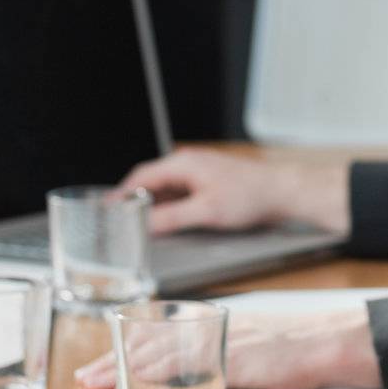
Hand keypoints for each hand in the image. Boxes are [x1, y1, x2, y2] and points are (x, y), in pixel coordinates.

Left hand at [74, 308, 379, 388]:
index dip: (126, 346)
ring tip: (96, 380)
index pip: (159, 331)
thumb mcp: (248, 346)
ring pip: (160, 347)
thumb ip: (218, 355)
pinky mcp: (231, 354)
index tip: (101, 362)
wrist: (327, 341)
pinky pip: (186, 360)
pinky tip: (138, 377)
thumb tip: (191, 379)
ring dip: (124, 364)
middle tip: (86, 376)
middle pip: (151, 338)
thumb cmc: (294, 348)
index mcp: (213, 321)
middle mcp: (210, 324)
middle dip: (114, 357)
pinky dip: (157, 369)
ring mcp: (219, 338)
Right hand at [117, 148, 289, 234]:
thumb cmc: (249, 196)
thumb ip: (173, 218)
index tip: (106, 209)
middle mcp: (188, 163)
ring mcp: (198, 171)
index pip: (141, 176)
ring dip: (152, 204)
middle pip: (151, 181)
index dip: (121, 194)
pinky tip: (165, 220)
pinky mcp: (207, 181)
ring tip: (138, 225)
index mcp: (184, 163)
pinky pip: (179, 191)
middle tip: (119, 222)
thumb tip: (145, 225)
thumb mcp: (207, 211)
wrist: (280, 191)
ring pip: (165, 187)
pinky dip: (168, 205)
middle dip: (134, 200)